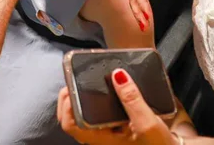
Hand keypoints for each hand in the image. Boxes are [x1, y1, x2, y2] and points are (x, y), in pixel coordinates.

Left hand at [58, 70, 176, 144]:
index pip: (70, 124)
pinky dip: (100, 99)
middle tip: (76, 77)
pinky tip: (109, 88)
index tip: (71, 86)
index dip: (66, 105)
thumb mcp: (148, 124)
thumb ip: (133, 99)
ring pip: (86, 113)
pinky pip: (101, 111)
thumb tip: (118, 75)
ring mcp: (108, 132)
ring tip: (87, 79)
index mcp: (101, 140)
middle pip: (73, 117)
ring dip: (83, 96)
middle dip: (71, 96)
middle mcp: (101, 137)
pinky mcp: (117, 126)